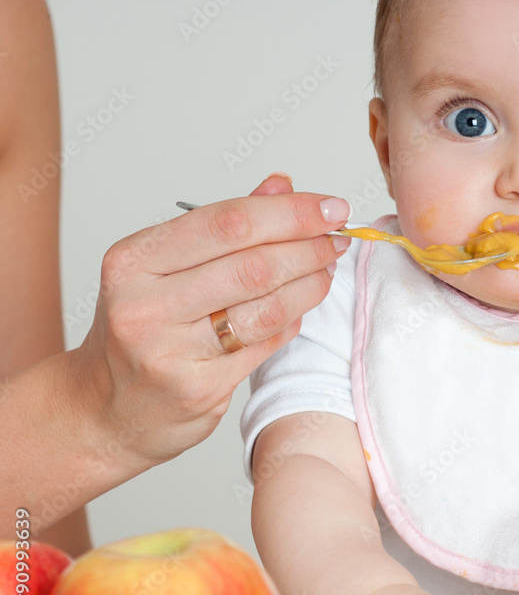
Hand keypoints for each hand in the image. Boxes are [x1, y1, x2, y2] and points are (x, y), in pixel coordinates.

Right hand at [72, 173, 350, 463]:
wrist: (105, 409)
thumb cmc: (143, 328)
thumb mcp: (166, 267)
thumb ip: (226, 225)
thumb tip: (283, 185)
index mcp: (133, 260)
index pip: (228, 222)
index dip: (290, 212)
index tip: (330, 207)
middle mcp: (144, 305)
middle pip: (253, 265)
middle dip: (308, 248)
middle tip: (337, 239)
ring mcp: (168, 351)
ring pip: (266, 307)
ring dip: (310, 285)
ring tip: (326, 270)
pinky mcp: (197, 388)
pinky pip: (265, 344)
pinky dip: (292, 321)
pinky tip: (300, 308)